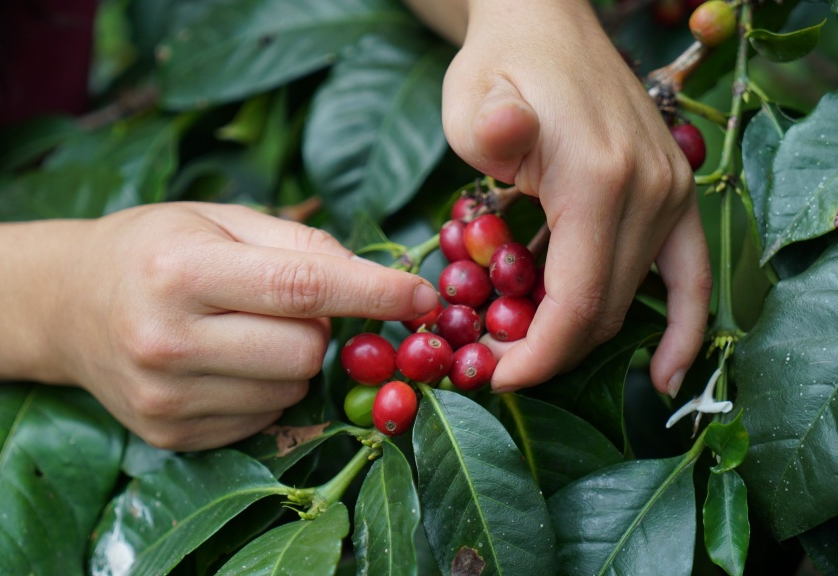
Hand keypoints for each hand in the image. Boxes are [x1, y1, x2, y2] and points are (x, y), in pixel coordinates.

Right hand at [49, 203, 438, 450]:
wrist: (68, 307)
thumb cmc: (153, 249)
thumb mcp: (218, 220)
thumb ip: (298, 243)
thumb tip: (375, 277)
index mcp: (182, 270)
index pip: (302, 286)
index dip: (375, 292)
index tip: (425, 296)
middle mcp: (168, 339)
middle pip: (306, 349)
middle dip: (320, 326)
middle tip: (286, 303)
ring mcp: (166, 396)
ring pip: (291, 389)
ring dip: (293, 360)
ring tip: (247, 330)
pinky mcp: (169, 435)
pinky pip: (263, 419)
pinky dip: (266, 390)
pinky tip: (228, 362)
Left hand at [439, 0, 711, 395]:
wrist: (546, 27)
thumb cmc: (499, 68)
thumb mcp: (474, 96)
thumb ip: (489, 127)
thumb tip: (506, 134)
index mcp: (599, 179)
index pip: (577, 301)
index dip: (536, 356)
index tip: (491, 378)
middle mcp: (650, 191)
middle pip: (605, 310)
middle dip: (546, 353)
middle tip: (490, 366)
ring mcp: (671, 192)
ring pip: (634, 300)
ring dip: (582, 337)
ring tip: (529, 355)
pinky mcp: (675, 193)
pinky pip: (690, 276)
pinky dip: (680, 327)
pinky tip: (664, 373)